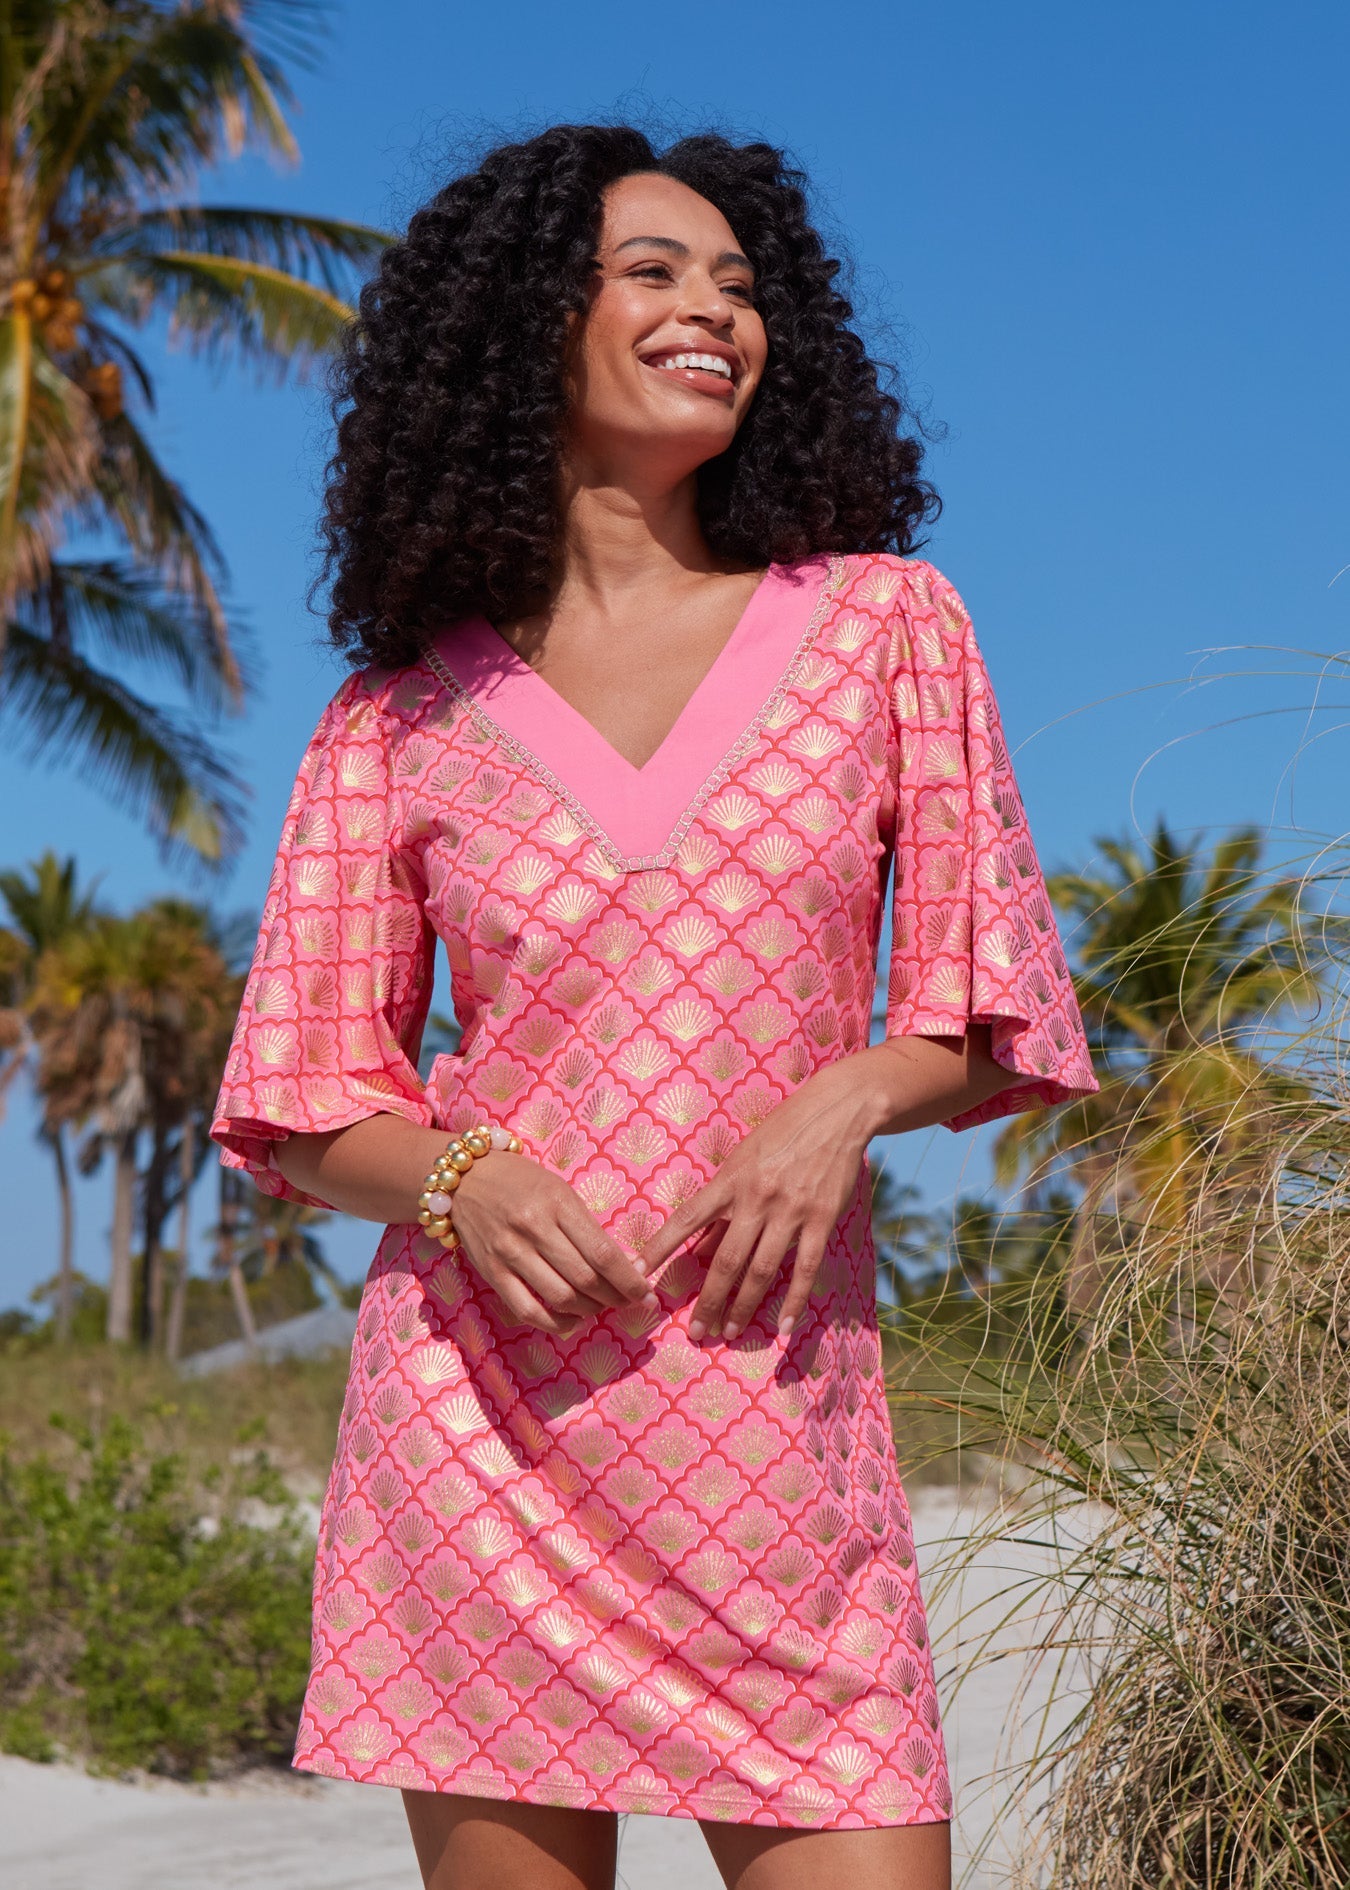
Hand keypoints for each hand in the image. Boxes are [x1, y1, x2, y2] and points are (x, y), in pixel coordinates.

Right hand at [448, 1151, 657, 1335]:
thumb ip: (587, 1227)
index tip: (647, 1294)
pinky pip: (527, 1310)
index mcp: (557, 1203)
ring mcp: (510, 1253)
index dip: (629, 1280)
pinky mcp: (492, 1273)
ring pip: (561, 1297)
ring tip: (601, 1307)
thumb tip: (625, 1267)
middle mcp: (533, 1228)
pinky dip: (555, 1323)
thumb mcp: (560, 1191)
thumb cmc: (522, 1182)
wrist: (465, 1179)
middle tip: (629, 1302)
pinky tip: (572, 1320)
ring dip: (590, 1310)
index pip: (603, 1252)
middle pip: (585, 1278)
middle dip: (615, 1298)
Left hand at [637, 1061, 880, 1344]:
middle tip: (696, 1332)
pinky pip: (804, 1269)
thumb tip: (702, 1248)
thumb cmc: (784, 1131)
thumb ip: (723, 1204)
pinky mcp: (821, 1219)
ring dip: (743, 1307)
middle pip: (726, 1261)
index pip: (687, 1219)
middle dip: (708, 1300)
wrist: (836, 1112)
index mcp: (731, 1180)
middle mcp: (757, 1198)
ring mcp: (790, 1211)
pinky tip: (784, 1326)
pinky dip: (793, 1301)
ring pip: (761, 1271)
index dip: (661, 1248)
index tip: (637, 1274)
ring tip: (730, 1332)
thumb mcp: (744, 1159)